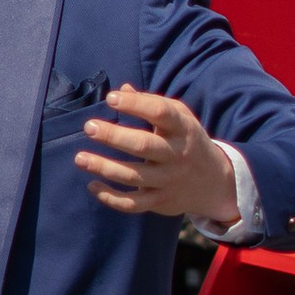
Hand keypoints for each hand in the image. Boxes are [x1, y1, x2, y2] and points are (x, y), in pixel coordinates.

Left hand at [77, 85, 239, 229]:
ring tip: (80, 158)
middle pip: (143, 146)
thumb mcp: (179, 117)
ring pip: (134, 176)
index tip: (110, 98)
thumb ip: (151, 103)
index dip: (135, 104)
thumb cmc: (186, 140)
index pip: (160, 112)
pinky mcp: (160, 201)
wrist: (214, 182)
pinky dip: (111, 198)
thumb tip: (122, 90)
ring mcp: (169, 180)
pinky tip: (92, 185)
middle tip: (89, 127)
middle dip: (114, 136)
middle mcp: (176, 155)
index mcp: (181, 129)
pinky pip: (133, 203)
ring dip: (104, 167)